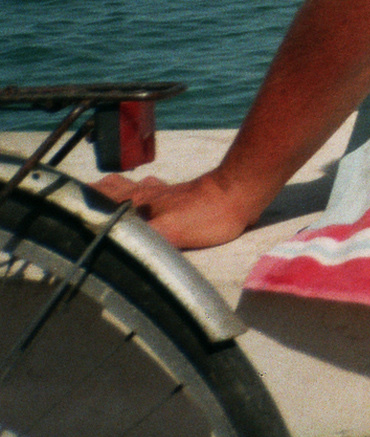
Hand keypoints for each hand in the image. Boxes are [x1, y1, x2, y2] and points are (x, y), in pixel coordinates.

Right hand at [90, 168, 261, 250]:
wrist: (239, 193)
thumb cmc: (204, 215)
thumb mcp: (168, 234)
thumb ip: (139, 242)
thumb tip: (111, 250)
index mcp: (137, 202)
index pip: (100, 198)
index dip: (81, 202)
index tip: (64, 210)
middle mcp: (145, 194)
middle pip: (110, 188)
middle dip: (93, 195)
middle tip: (80, 204)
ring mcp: (163, 192)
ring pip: (131, 186)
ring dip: (115, 190)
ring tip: (104, 197)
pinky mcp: (180, 194)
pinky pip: (153, 189)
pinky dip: (142, 191)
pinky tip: (147, 195)